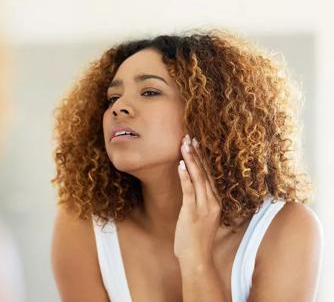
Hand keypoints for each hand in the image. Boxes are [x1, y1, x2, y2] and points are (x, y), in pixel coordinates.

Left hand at [174, 134, 220, 266]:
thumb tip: (192, 190)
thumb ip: (200, 204)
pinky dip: (185, 176)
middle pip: (205, 173)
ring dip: (191, 160)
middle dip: (196, 154)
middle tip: (189, 137)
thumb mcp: (202, 219)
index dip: (202, 159)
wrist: (198, 260)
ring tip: (185, 145)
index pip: (209, 175)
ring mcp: (203, 207)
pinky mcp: (192, 212)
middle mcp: (212, 202)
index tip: (197, 144)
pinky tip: (180, 164)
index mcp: (215, 202)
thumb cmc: (197, 241)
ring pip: (198, 178)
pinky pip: (189, 190)